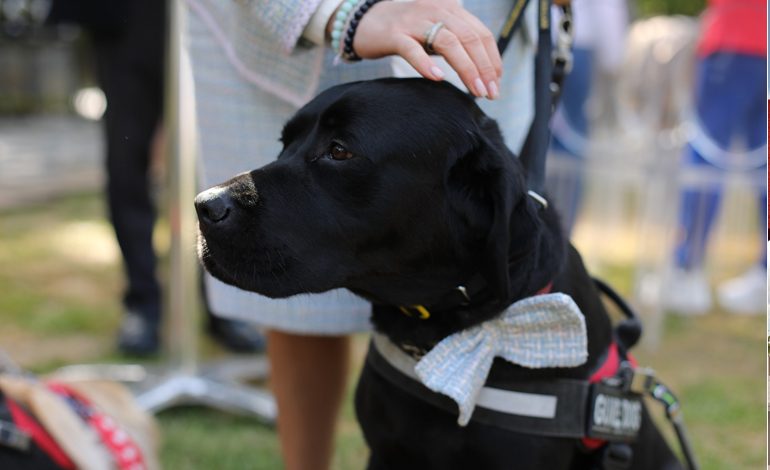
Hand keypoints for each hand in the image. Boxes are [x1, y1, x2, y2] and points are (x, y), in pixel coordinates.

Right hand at [350, 0, 501, 98]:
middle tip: (490, 92)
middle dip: (484, 68)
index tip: (496, 82)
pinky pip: (413, 49)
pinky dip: (426, 63)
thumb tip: (483, 70)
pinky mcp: (394, 34)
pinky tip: (437, 78)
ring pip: (448, 43)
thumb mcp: (436, 29)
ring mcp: (414, 20)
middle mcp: (436, 9)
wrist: (364, 22)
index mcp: (450, 7)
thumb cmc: (405, 30)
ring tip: (475, 90)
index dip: (492, 58)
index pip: (481, 33)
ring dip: (466, 69)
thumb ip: (457, 41)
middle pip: (469, 38)